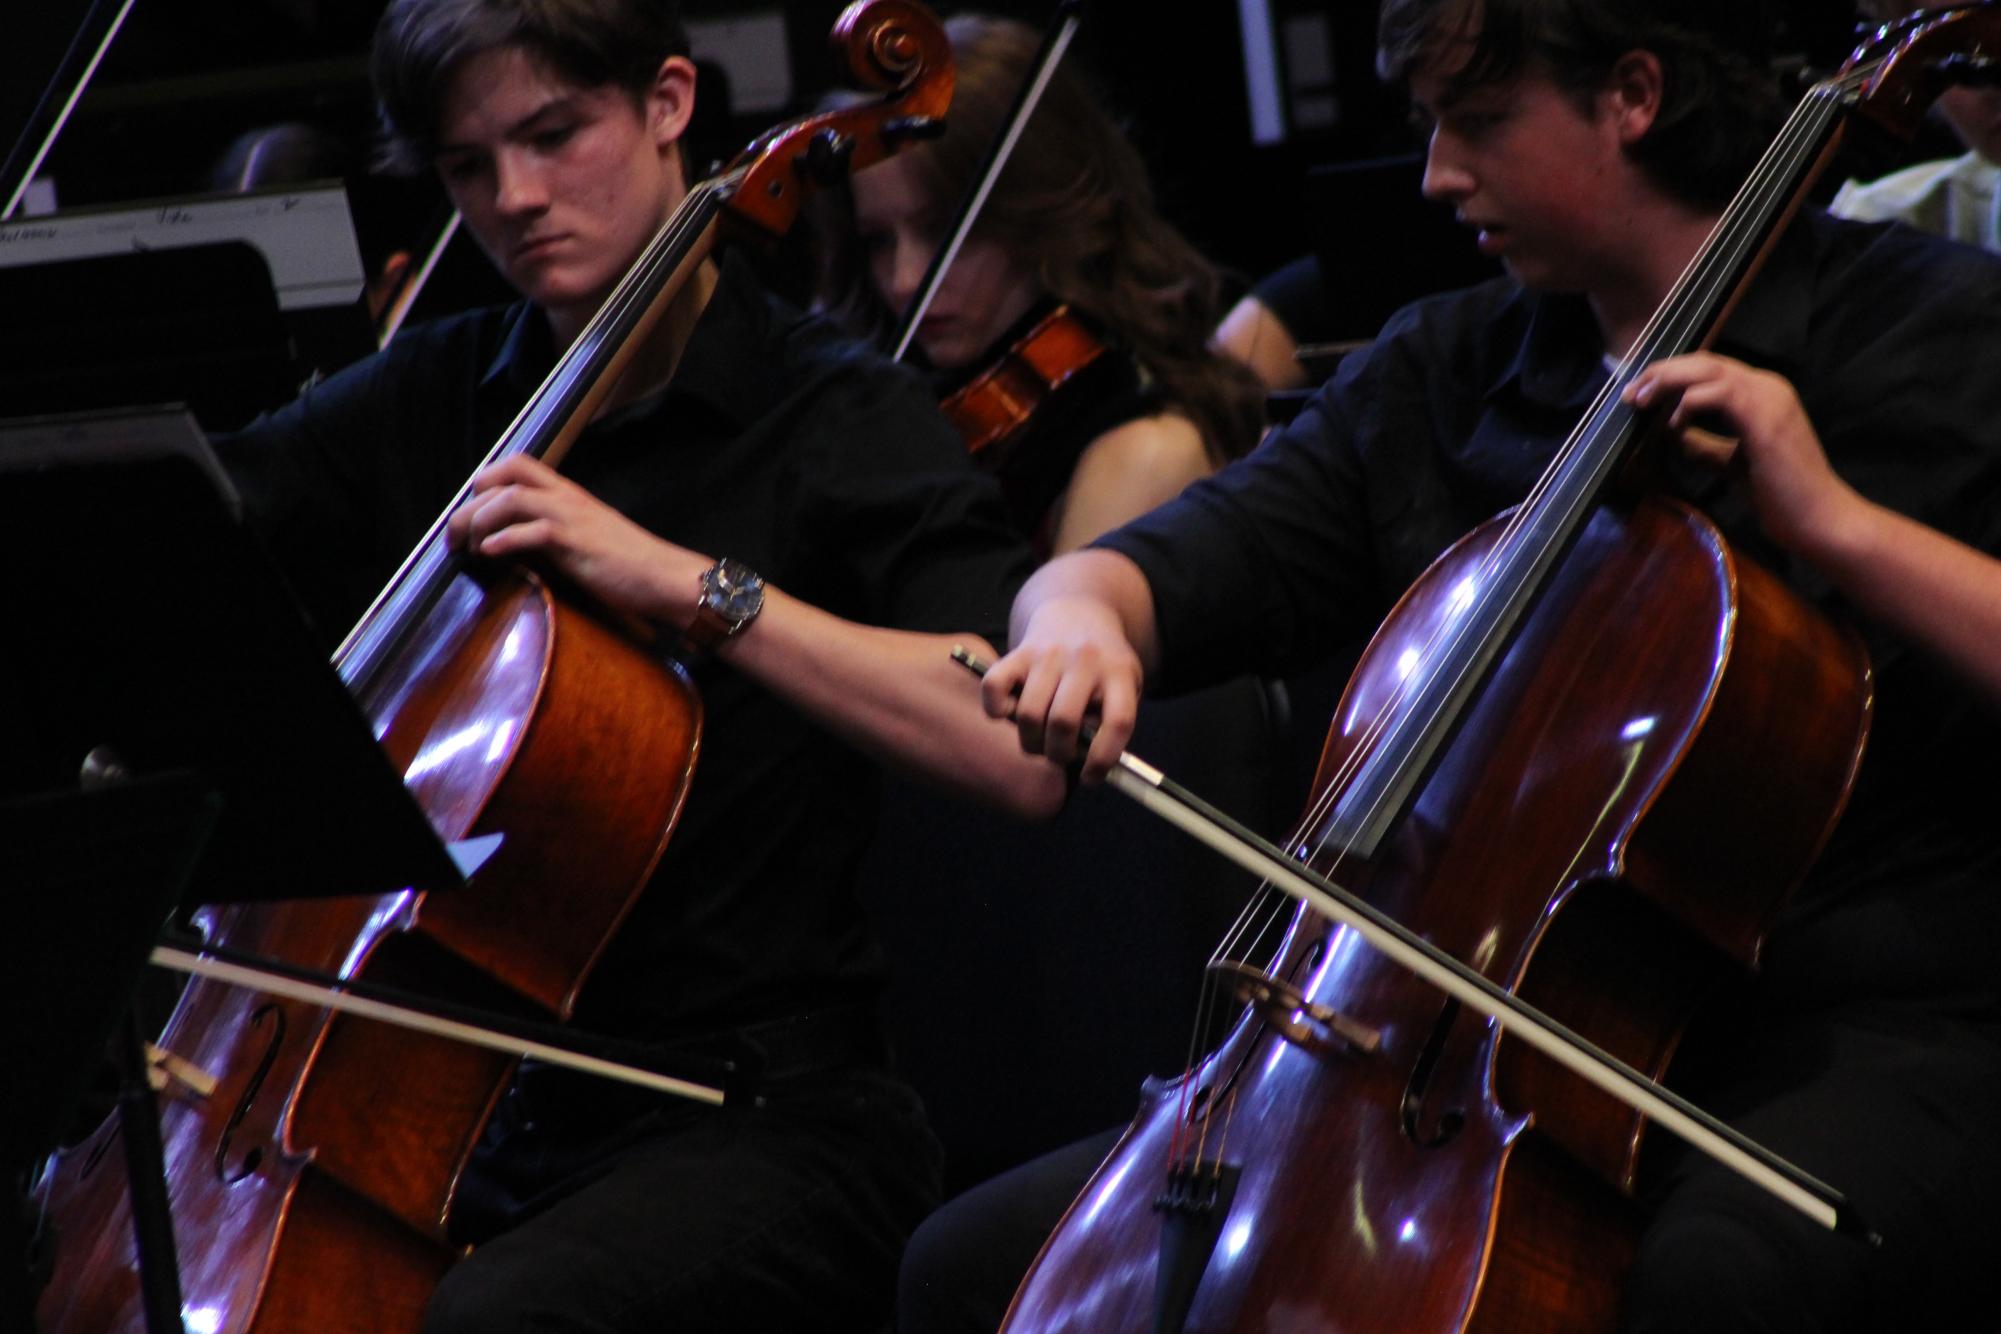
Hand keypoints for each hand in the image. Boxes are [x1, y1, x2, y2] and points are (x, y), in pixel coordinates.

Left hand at [445, 455, 706, 627]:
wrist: (667, 577)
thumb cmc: (631, 565)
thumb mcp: (588, 538)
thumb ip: (556, 532)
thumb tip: (519, 545)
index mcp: (568, 494)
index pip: (516, 465)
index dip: (484, 482)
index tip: (469, 512)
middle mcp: (566, 497)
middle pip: (505, 475)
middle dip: (469, 504)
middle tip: (454, 536)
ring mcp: (572, 517)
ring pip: (510, 499)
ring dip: (478, 521)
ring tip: (467, 547)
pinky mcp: (576, 542)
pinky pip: (530, 531)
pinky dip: (502, 540)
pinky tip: (490, 554)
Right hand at [981, 595, 1142, 781]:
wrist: (1078, 612)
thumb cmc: (1102, 666)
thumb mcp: (1124, 686)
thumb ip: (1110, 721)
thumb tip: (1085, 763)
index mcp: (1119, 672)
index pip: (1117, 722)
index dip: (1102, 758)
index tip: (1090, 777)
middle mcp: (1084, 659)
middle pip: (1063, 722)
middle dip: (1057, 753)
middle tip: (1058, 756)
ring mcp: (1049, 654)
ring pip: (1028, 714)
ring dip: (1030, 741)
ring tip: (1038, 740)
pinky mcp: (1018, 652)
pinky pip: (994, 688)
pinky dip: (996, 710)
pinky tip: (1010, 713)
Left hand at [1624, 352, 1863, 559]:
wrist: (1817, 518)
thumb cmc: (1779, 495)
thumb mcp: (1730, 463)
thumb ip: (1704, 445)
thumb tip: (1674, 435)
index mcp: (1762, 394)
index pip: (1710, 370)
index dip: (1672, 376)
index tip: (1639, 393)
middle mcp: (1767, 386)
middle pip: (1705, 362)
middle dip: (1662, 373)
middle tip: (1630, 392)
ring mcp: (1770, 398)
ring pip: (1709, 370)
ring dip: (1668, 381)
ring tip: (1640, 400)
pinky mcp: (1766, 417)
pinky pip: (1719, 394)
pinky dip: (1689, 403)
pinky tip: (1673, 424)